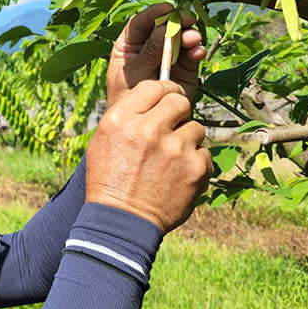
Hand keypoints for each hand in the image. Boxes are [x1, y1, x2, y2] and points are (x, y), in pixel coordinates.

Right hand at [86, 80, 212, 231]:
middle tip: (170, 130)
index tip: (165, 101)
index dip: (163, 92)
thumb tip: (155, 97)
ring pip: (195, 128)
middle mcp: (149, 128)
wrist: (120, 222)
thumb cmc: (109, 180)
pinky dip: (195, 164)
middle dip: (178, 113)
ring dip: (186, 141)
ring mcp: (175, 148)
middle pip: (180, 101)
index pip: (154, 86)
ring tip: (169, 161)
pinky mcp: (195, 168)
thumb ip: (128, 115)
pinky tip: (177, 177)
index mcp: (122, 118)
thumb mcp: (103, 140)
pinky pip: (205, 153)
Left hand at [107, 3, 205, 106]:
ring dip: (189, 36)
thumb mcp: (133, 74)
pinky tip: (197, 52)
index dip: (154, 13)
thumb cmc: (127, 97)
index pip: (141, 23)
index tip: (167, 8)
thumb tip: (163, 29)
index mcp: (129, 45)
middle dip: (177, 21)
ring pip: (181, 39)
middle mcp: (150, 47)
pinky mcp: (184, 69)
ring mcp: (168, 57)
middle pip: (165, 27)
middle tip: (187, 19)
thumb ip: (148, 53)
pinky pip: (192, 56)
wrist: (140, 123)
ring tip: (193, 39)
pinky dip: (196, 52)